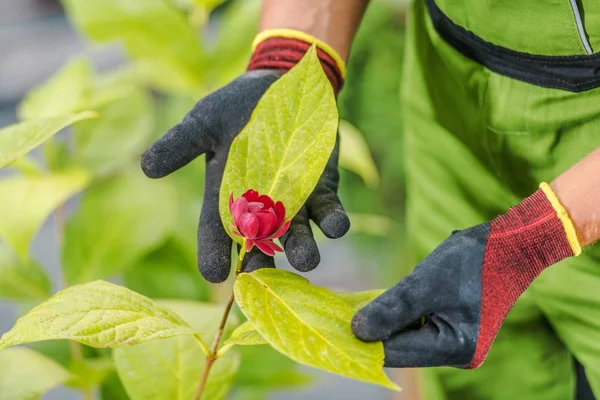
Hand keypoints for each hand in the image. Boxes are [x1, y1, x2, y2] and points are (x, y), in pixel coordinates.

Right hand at [141, 69, 348, 282]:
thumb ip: (180, 145)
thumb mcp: (204, 122)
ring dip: (302, 249)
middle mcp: (261, 208)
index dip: (214, 252)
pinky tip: (336, 227)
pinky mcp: (322, 189)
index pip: (217, 231)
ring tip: (306, 260)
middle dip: (262, 261)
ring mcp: (294, 202)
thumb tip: (146, 167)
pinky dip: (333, 221)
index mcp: (227, 197)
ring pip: (296, 235)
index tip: (214, 274)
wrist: (281, 84)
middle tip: (262, 277)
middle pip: (259, 243)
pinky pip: (327, 211)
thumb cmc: (236, 106)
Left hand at [352, 187, 578, 367]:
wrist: (510, 245)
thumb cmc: (471, 261)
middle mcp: (457, 354)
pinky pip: (418, 327)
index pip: (396, 353)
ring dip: (387, 321)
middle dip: (374, 330)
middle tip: (341, 313)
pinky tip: (385, 302)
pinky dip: (401, 315)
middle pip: (401, 348)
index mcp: (454, 349)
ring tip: (358, 305)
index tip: (335, 325)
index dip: (365, 340)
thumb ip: (391, 309)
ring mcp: (457, 343)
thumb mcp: (424, 283)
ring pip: (407, 337)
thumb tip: (356, 331)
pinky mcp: (454, 329)